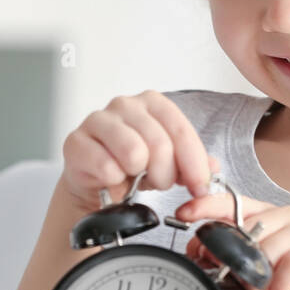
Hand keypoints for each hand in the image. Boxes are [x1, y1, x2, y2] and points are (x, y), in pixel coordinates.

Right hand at [61, 90, 221, 212]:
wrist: (97, 182)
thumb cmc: (134, 166)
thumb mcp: (171, 162)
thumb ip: (195, 162)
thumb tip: (213, 168)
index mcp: (152, 102)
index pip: (181, 130)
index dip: (194, 163)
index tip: (199, 187)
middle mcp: (125, 104)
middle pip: (159, 144)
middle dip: (165, 174)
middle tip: (158, 182)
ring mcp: (98, 120)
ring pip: (133, 152)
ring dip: (139, 176)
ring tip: (135, 178)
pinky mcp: (75, 141)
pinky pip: (106, 167)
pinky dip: (114, 180)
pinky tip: (112, 179)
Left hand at [174, 191, 289, 289]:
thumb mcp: (238, 277)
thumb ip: (220, 258)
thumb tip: (197, 248)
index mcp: (265, 216)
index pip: (233, 202)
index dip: (207, 205)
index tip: (184, 214)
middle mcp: (287, 218)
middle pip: (251, 227)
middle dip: (236, 260)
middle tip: (234, 285)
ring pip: (272, 245)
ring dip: (260, 278)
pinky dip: (281, 282)